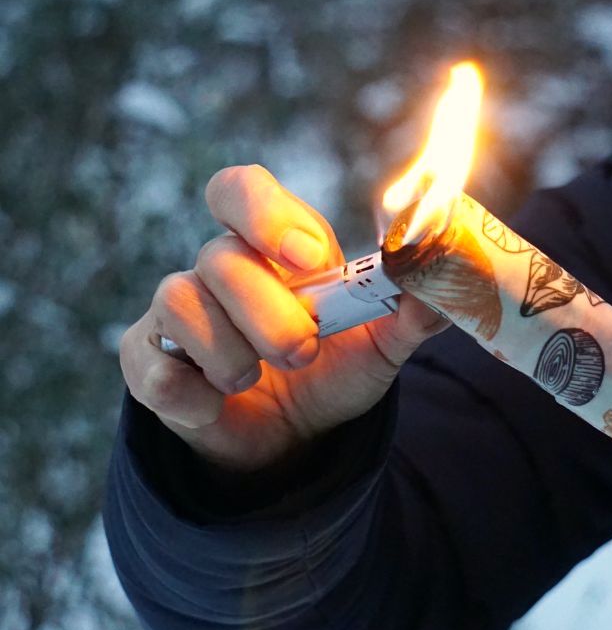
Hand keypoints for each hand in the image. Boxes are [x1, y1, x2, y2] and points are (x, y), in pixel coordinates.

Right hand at [119, 164, 448, 470]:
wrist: (292, 440)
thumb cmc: (331, 374)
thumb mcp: (380, 347)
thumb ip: (411, 314)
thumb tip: (444, 281)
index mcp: (271, 249)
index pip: (241, 190)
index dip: (267, 214)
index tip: (311, 261)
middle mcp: (217, 269)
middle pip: (220, 256)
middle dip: (269, 312)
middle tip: (302, 352)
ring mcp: (176, 313)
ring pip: (179, 302)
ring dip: (232, 354)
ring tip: (257, 381)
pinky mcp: (148, 362)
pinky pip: (150, 365)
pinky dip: (191, 395)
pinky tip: (216, 408)